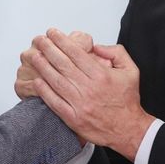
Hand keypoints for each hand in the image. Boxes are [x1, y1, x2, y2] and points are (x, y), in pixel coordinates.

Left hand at [28, 28, 154, 160]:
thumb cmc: (127, 101)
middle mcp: (89, 88)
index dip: (62, 41)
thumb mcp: (131, 71)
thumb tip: (96, 47)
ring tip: (34, 56)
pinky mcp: (73, 118)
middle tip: (38, 40)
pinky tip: (37, 81)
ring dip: (43, 67)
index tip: (52, 33)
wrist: (128, 130)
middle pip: (63, 64)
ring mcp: (80, 104)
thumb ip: (116, 53)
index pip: (76, 53)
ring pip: (56, 81)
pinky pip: (55, 102)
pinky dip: (44, 92)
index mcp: (101, 75)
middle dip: (48, 49)